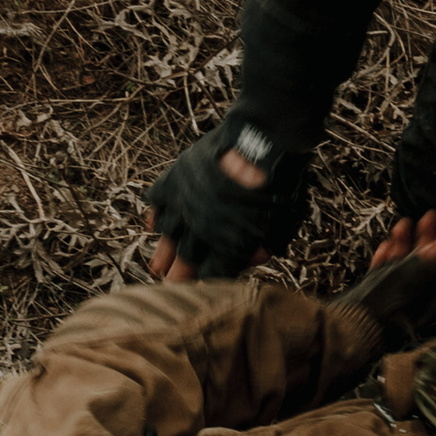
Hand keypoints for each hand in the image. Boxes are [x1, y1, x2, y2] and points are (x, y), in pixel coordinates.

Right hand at [141, 113, 313, 280]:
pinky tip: (152, 224)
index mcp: (230, 245)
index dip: (203, 283)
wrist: (258, 145)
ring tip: (157, 267)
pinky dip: (154, 214)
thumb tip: (255, 258)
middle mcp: (203, 230)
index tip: (197, 289)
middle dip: (178, 275)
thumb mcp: (282, 223)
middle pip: (185, 260)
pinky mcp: (175, 181)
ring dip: (163, 252)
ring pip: (167, 235)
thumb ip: (266, 245)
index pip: (211, 274)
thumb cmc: (277, 185)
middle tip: (170, 285)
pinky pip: (157, 202)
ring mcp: (186, 205)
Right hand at [333, 211, 435, 348]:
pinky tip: (387, 245)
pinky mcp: (377, 293)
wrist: (357, 324)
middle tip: (430, 216)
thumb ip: (430, 259)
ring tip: (405, 223)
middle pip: (423, 259)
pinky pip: (383, 270)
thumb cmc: (388, 307)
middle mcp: (415, 293)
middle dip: (426, 235)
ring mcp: (395, 292)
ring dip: (405, 240)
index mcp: (429, 293)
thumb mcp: (414, 276)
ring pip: (402, 261)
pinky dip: (386, 256)